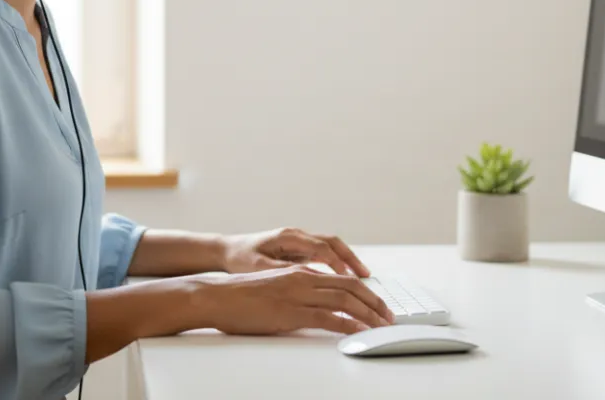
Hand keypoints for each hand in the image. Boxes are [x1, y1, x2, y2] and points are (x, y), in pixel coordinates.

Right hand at [192, 265, 394, 335]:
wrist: (216, 296)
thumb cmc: (240, 297)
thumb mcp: (275, 289)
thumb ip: (297, 293)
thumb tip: (317, 306)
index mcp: (300, 273)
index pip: (342, 279)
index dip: (365, 291)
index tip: (378, 304)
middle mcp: (303, 279)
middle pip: (350, 287)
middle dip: (374, 302)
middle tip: (388, 316)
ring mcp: (297, 294)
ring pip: (344, 300)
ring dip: (368, 314)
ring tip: (382, 326)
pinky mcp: (290, 312)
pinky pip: (327, 317)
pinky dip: (348, 324)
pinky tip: (359, 331)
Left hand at [220, 227, 371, 276]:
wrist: (227, 250)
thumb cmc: (240, 258)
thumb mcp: (258, 267)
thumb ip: (282, 271)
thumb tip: (306, 278)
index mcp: (287, 237)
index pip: (320, 247)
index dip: (336, 263)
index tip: (348, 278)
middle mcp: (296, 235)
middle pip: (332, 242)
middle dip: (350, 258)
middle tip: (366, 276)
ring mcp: (298, 240)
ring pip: (331, 246)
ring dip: (347, 260)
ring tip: (362, 277)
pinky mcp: (298, 248)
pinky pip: (323, 253)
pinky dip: (336, 262)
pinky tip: (345, 277)